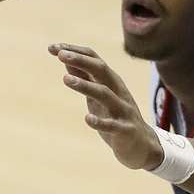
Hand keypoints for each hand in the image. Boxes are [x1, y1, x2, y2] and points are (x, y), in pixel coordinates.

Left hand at [49, 43, 161, 170]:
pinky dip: (100, 121)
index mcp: (111, 81)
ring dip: (85, 85)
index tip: (52, 48)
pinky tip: (87, 119)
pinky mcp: (125, 130)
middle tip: (60, 55)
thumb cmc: (115, 115)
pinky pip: (113, 125)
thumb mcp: (98, 95)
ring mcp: (123, 110)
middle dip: (80, 60)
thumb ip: (85, 78)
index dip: (74, 51)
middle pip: (101, 70)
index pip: (94, 59)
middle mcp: (118, 91)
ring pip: (105, 93)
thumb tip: (66, 61)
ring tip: (65, 79)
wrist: (142, 145)